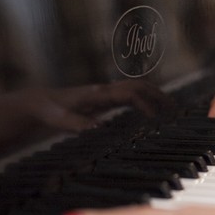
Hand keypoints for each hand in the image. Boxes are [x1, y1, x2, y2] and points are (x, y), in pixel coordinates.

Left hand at [21, 79, 168, 131]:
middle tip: (176, 110)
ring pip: (137, 88)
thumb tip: (98, 128)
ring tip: (171, 110)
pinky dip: (146, 101)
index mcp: (98, 93)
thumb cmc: (49, 110)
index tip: (156, 120)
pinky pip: (131, 96)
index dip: (144, 105)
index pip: (129, 94)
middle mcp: (105, 90)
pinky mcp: (106, 99)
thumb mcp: (60, 120)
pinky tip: (153, 113)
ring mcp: (107, 93)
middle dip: (159, 95)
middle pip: (139, 86)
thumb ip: (78, 123)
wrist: (39, 102)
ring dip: (155, 96)